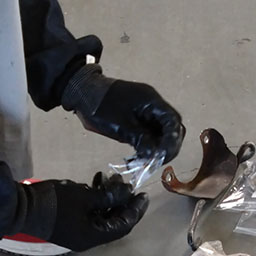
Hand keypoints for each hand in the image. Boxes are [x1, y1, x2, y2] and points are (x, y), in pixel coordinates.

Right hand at [21, 173, 148, 251]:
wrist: (20, 206)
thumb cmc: (54, 202)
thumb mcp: (85, 196)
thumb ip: (109, 195)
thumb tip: (128, 192)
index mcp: (93, 237)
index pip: (123, 226)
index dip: (135, 210)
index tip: (142, 195)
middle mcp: (88, 238)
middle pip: (113, 221)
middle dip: (122, 201)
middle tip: (127, 183)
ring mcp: (77, 231)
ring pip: (102, 215)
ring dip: (109, 197)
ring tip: (111, 178)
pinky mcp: (69, 223)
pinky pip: (89, 212)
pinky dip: (96, 199)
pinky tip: (96, 181)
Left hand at [61, 65, 185, 163]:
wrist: (82, 92)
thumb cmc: (99, 105)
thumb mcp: (120, 126)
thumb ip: (141, 140)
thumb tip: (156, 155)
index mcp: (152, 101)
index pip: (173, 122)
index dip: (172, 141)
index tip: (163, 157)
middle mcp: (153, 105)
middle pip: (171, 128)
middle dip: (167, 146)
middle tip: (156, 162)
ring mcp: (146, 111)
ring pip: (161, 132)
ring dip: (157, 148)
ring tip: (146, 162)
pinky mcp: (139, 118)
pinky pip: (150, 133)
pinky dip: (148, 145)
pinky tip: (140, 156)